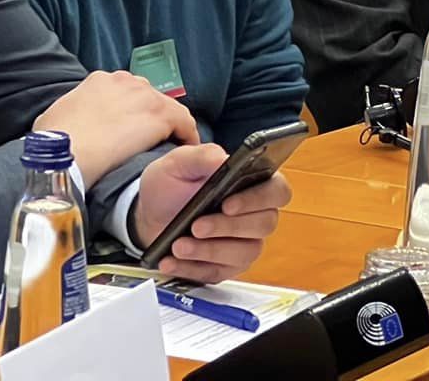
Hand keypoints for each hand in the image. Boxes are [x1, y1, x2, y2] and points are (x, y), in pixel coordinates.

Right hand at [33, 70, 198, 184]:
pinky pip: (183, 123)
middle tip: (146, 141)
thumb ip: (69, 112)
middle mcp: (124, 81)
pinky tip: (184, 150)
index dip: (129, 112)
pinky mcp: (159, 114)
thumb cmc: (53, 142)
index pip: (125, 92)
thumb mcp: (53, 117)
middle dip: (148, 117)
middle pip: (147, 97)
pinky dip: (186, 135)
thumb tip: (68, 123)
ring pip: (167, 108)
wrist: (66, 154)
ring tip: (167, 147)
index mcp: (98, 81)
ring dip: (168, 127)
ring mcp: (144, 95)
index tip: (128, 130)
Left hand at [135, 146, 290, 282]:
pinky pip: (217, 273)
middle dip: (227, 227)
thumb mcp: (181, 162)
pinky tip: (171, 260)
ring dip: (209, 251)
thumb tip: (224, 160)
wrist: (151, 214)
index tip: (228, 204)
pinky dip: (192, 268)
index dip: (259, 199)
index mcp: (252, 183)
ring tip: (179, 245)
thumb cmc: (172, 185)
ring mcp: (242, 243)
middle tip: (197, 226)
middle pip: (263, 225)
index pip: (277, 191)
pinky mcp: (225, 267)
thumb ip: (204, 156)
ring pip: (243, 254)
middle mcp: (254, 215)